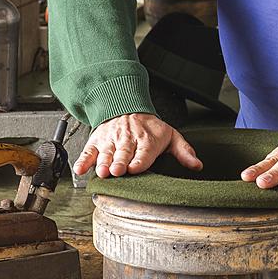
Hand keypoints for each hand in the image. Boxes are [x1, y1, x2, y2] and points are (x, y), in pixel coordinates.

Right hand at [73, 113, 202, 178]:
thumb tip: (197, 165)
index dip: (139, 161)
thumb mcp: (171, 135)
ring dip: (103, 162)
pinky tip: (80, 169)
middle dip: (120, 162)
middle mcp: (128, 140)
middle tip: (117, 171)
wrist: (126, 106)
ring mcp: (110, 141)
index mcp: (147, 140)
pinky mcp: (96, 142)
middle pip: (123, 153)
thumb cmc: (150, 127)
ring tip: (102, 172)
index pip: (144, 152)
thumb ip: (183, 151)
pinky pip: (88, 151)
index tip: (135, 168)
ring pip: (106, 153)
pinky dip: (83, 160)